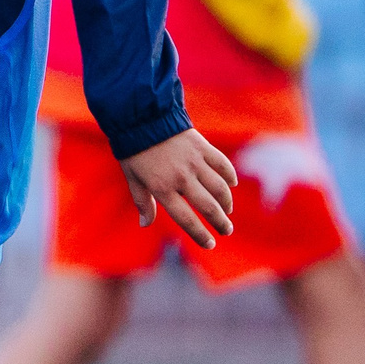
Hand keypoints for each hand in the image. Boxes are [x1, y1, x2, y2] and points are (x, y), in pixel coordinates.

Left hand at [119, 128, 238, 249]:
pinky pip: (222, 165)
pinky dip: (229, 177)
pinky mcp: (203, 147)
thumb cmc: (134, 152)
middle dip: (220, 222)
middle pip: (208, 206)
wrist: (142, 119)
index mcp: (162, 188)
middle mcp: (181, 178)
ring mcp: (194, 162)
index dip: (200, 234)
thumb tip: (145, 224)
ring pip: (220, 188)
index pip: (186, 219)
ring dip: (227, 203)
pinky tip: (231, 185)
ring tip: (227, 211)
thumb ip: (142, 202)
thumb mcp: (133, 179)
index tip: (210, 244)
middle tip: (226, 231)